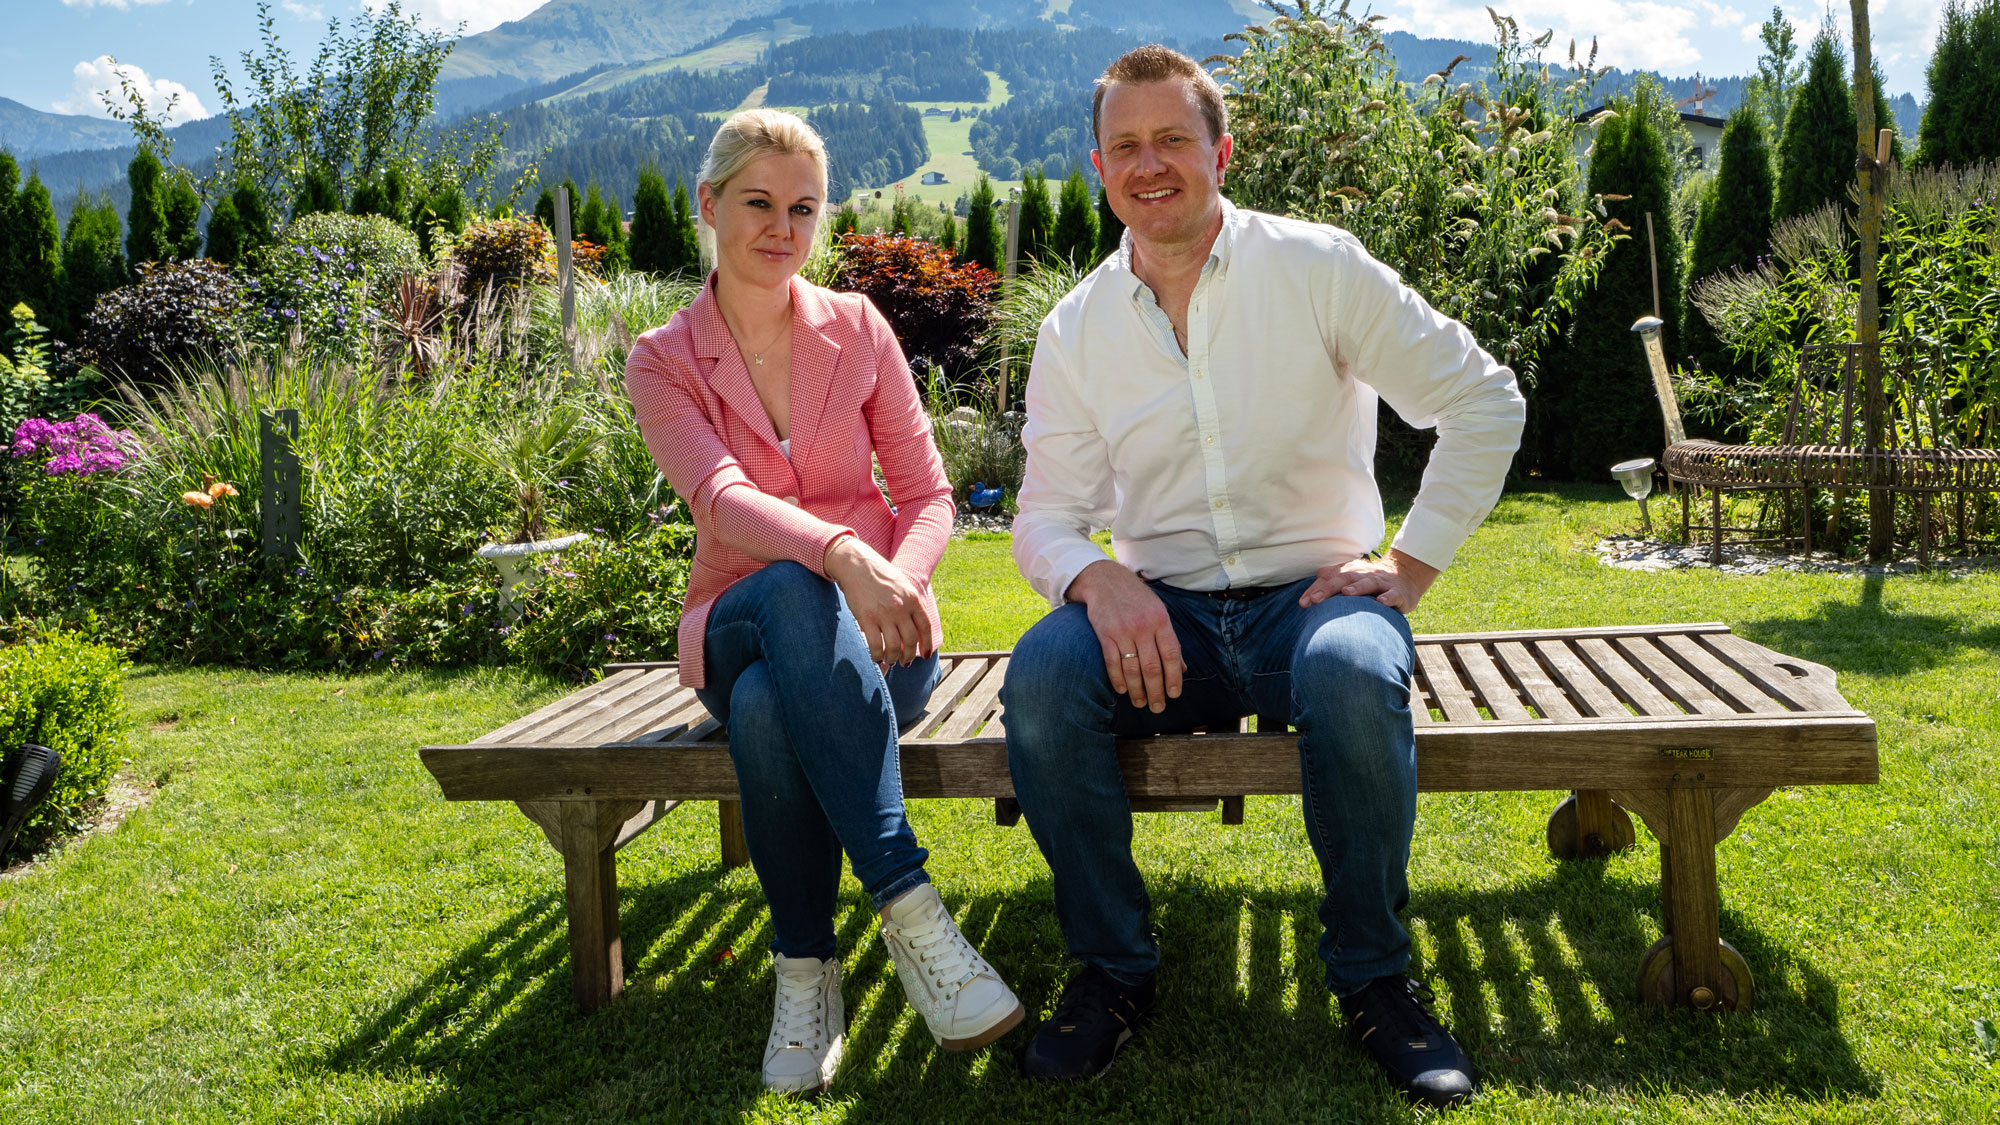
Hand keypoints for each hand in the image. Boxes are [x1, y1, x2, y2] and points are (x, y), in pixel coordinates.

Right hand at [824, 536, 932, 665]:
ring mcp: (883, 614)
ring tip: (890, 661)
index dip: (927, 644)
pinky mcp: (866, 619)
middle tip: (905, 662)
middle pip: (910, 640)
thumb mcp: (902, 585)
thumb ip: (910, 604)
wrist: (856, 564)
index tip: (925, 655)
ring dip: (893, 659)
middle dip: (909, 656)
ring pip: (894, 647)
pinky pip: (875, 645)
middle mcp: (901, 608)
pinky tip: (876, 657)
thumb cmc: (879, 575)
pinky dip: (876, 656)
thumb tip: (915, 628)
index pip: (925, 627)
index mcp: (913, 599)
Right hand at [1066, 560, 1183, 712]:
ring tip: (1140, 703)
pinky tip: (1123, 690)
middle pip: (1152, 667)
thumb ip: (1169, 640)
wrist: (1105, 580)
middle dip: (1156, 691)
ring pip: (1132, 669)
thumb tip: (1182, 669)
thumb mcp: (1159, 613)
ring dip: (1137, 690)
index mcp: (1160, 621)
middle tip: (1158, 707)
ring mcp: (1122, 631)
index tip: (1174, 695)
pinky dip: (1117, 680)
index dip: (1174, 678)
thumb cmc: (1136, 599)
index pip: (1171, 655)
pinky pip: (1112, 662)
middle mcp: (1143, 626)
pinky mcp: (1104, 634)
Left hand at [1299, 548, 1440, 613]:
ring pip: (1368, 583)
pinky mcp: (1397, 592)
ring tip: (1346, 593)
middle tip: (1316, 600)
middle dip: (1329, 588)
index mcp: (1349, 572)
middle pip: (1344, 578)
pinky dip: (1387, 597)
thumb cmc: (1369, 582)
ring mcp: (1380, 582)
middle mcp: (1362, 574)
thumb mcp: (1349, 581)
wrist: (1405, 577)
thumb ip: (1328, 586)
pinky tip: (1381, 602)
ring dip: (1357, 587)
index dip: (1316, 590)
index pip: (1329, 579)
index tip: (1303, 603)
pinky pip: (1392, 594)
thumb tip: (1304, 598)